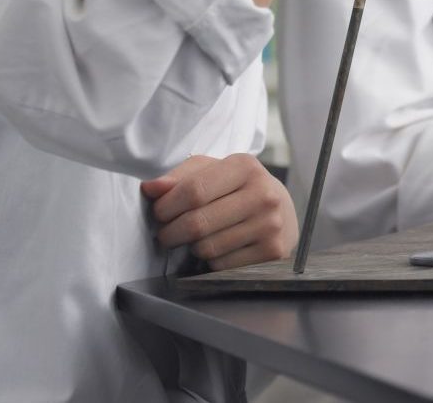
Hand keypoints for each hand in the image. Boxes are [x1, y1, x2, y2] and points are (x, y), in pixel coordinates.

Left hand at [141, 154, 296, 270]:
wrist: (282, 209)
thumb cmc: (236, 187)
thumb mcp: (212, 171)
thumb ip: (180, 177)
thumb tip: (150, 188)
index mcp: (245, 166)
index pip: (193, 190)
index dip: (167, 206)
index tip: (158, 212)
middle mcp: (263, 194)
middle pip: (197, 222)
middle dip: (171, 232)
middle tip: (166, 233)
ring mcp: (270, 224)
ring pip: (207, 247)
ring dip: (191, 247)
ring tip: (195, 237)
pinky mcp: (272, 251)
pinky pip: (221, 264)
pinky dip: (211, 260)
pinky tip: (218, 247)